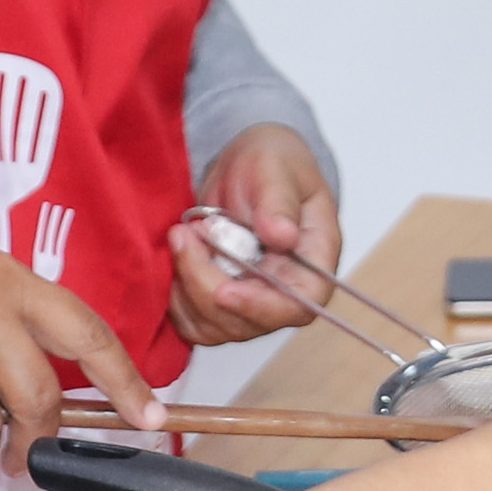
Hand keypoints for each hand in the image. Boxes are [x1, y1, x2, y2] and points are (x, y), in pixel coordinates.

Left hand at [169, 125, 340, 343]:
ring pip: (216, 327)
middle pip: (249, 322)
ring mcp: (252, 301)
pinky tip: (179, 258)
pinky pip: (195, 323)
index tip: (224, 291)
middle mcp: (286, 291)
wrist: (245, 167)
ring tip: (183, 235)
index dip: (260, 308)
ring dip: (187, 289)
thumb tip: (283, 236)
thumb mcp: (275, 168)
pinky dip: (177, 299)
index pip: (299, 306)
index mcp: (313, 262)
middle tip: (184, 233)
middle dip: (205, 284)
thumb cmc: (271, 163)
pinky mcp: (222, 303)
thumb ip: (279, 201)